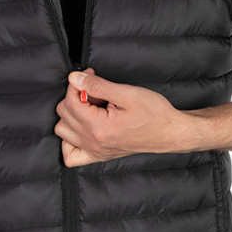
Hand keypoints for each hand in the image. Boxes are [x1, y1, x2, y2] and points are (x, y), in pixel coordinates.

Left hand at [54, 67, 192, 166]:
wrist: (169, 132)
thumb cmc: (154, 113)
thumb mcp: (127, 93)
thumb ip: (97, 86)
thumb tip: (75, 78)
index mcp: (99, 127)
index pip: (70, 101)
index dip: (77, 83)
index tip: (90, 75)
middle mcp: (94, 143)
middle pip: (64, 114)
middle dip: (75, 97)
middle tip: (95, 91)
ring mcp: (95, 152)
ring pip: (62, 131)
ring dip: (71, 115)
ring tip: (90, 108)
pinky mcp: (99, 156)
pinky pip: (70, 156)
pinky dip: (70, 141)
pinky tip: (82, 128)